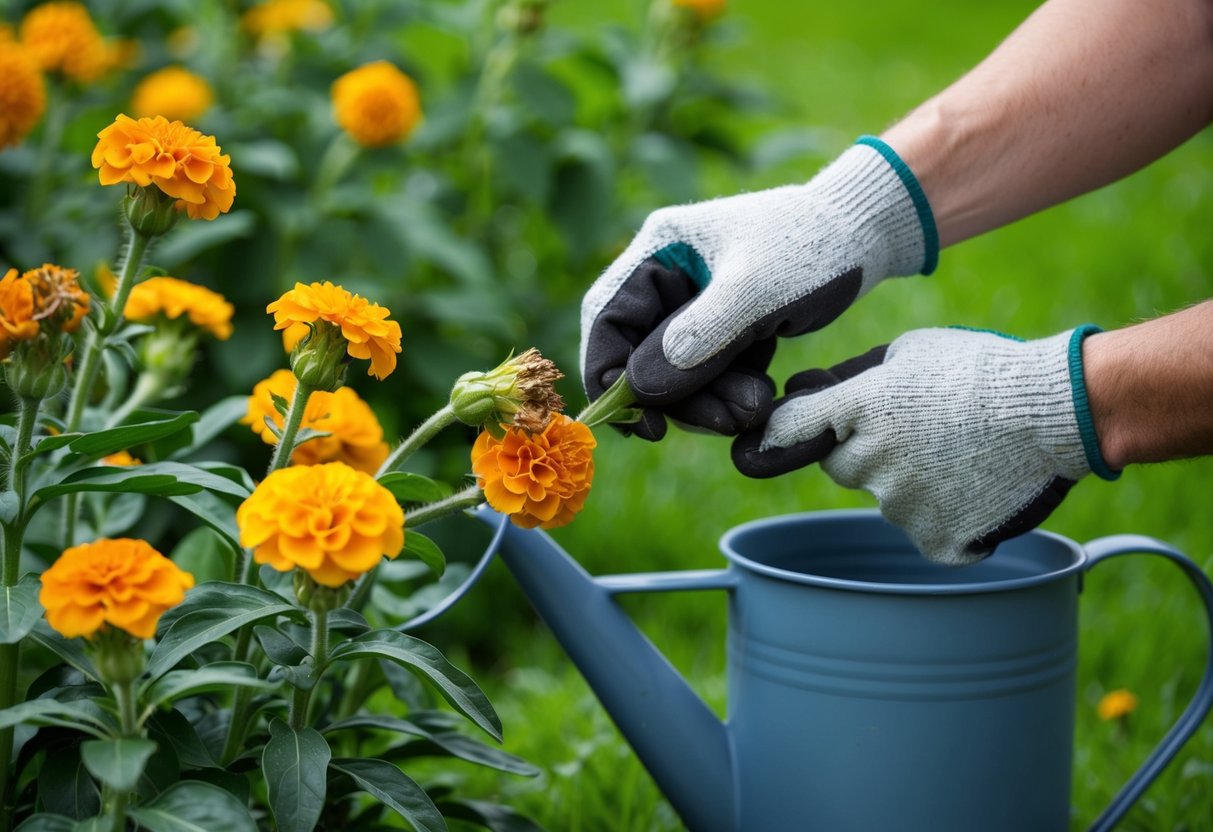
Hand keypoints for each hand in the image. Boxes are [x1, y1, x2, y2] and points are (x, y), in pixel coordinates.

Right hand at [580, 137, 937, 439]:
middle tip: (723, 424)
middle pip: (640, 356)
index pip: (607, 320)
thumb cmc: (811, 246)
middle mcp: (665, 277)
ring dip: (709, 402)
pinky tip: (761, 402)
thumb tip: (640, 389)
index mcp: (657, 251)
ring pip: (677, 373)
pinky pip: (708, 374)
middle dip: (677, 398)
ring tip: (754, 413)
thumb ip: (699, 338)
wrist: (867, 234)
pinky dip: (728, 394)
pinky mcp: (722, 326)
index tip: (641, 423)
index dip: (610, 376)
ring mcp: (694, 304)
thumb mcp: (756, 290)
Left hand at [733, 326, 1116, 564]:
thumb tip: (803, 389)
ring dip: (911, 483)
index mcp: (860, 411)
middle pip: (842, 467)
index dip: (789, 433)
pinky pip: (927, 532)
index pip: (791, 430)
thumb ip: (852, 377)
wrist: (1056, 410)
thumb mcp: (910, 353)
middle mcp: (871, 462)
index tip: (779, 439)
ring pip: (888, 499)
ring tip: (961, 454)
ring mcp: (903, 507)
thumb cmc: (980, 370)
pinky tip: (977, 488)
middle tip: (917, 433)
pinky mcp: (936, 539)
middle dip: (866, 452)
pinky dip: (947, 518)